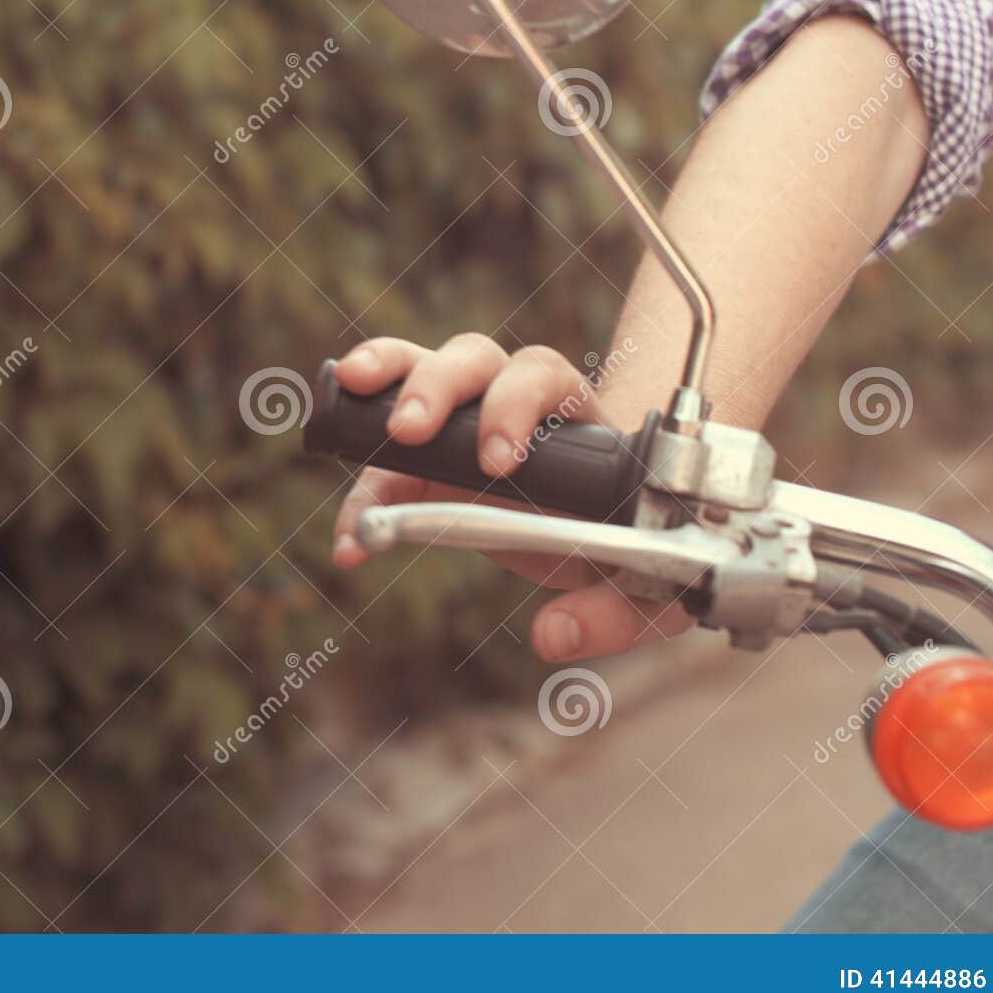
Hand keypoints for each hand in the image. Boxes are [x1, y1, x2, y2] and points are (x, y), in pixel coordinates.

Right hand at [330, 333, 692, 660]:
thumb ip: (612, 613)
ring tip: (348, 392)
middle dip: (436, 384)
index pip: (542, 375)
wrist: (616, 538)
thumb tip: (552, 634)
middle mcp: (516, 397)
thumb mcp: (645, 589)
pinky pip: (385, 458)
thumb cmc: (632, 549)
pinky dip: (361, 491)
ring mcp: (466, 419)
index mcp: (575, 412)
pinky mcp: (430, 460)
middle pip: (473, 357)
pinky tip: (350, 542)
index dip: (515, 405)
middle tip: (409, 431)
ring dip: (384, 378)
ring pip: (421, 368)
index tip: (498, 462)